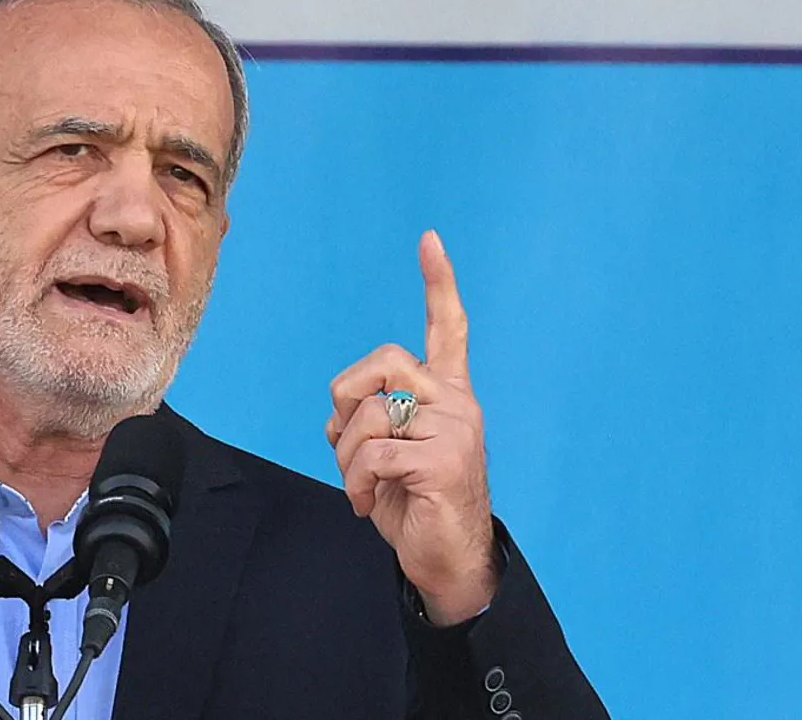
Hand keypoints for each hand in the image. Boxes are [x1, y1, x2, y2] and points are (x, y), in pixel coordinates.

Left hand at [325, 230, 496, 625]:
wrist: (447, 561)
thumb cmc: (413, 503)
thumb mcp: (388, 450)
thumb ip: (373, 414)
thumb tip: (344, 410)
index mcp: (447, 393)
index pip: (447, 327)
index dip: (438, 284)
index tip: (430, 240)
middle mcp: (457, 402)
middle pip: (384, 362)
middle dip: (346, 396)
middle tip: (344, 437)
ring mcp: (455, 429)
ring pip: (371, 414)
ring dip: (347, 458)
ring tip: (361, 485)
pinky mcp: (444, 461)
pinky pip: (372, 454)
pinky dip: (355, 482)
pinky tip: (365, 503)